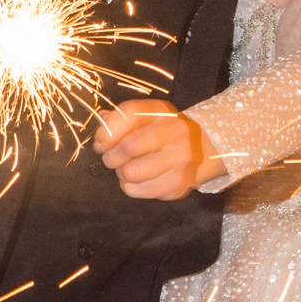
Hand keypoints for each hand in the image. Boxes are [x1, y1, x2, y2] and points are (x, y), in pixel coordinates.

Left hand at [94, 102, 222, 199]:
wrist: (200, 149)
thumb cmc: (160, 134)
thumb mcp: (144, 119)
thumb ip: (120, 119)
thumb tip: (101, 121)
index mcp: (162, 110)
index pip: (129, 113)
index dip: (107, 131)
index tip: (100, 144)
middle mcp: (176, 131)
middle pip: (129, 147)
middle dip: (111, 157)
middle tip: (111, 159)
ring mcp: (181, 158)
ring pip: (131, 173)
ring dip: (121, 174)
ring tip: (128, 169)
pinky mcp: (180, 182)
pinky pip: (138, 190)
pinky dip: (131, 187)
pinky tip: (139, 180)